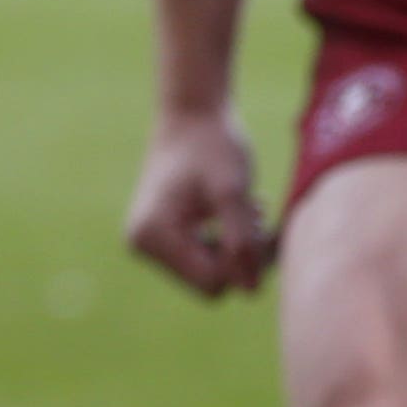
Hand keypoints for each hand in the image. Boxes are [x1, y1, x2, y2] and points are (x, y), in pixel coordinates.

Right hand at [126, 109, 273, 297]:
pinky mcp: (164, 239)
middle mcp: (143, 245)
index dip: (245, 263)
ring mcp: (151, 244)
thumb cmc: (212, 145)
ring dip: (240, 249)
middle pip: (210, 283)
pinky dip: (230, 243)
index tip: (264, 228)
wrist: (193, 115)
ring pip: (212, 275)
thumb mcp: (232, 192)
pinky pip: (206, 261)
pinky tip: (241, 215)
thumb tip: (251, 291)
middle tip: (263, 220)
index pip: (211, 282)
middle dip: (243, 258)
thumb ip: (243, 241)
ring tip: (252, 212)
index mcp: (151, 235)